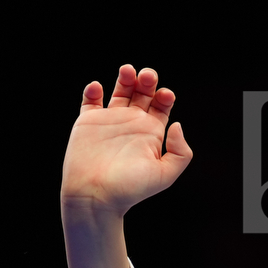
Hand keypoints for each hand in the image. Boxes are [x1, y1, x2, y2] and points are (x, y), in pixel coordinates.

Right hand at [62, 64, 193, 215]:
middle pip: (142, 93)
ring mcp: (109, 121)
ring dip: (125, 77)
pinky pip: (90, 100)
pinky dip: (92, 90)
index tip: (164, 94)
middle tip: (146, 76)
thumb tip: (177, 124)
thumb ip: (179, 151)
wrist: (95, 197)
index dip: (165, 95)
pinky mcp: (88, 123)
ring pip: (119, 91)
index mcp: (150, 133)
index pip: (161, 106)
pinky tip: (97, 88)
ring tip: (127, 71)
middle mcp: (131, 124)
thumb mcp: (164, 175)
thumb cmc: (129, 189)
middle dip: (146, 80)